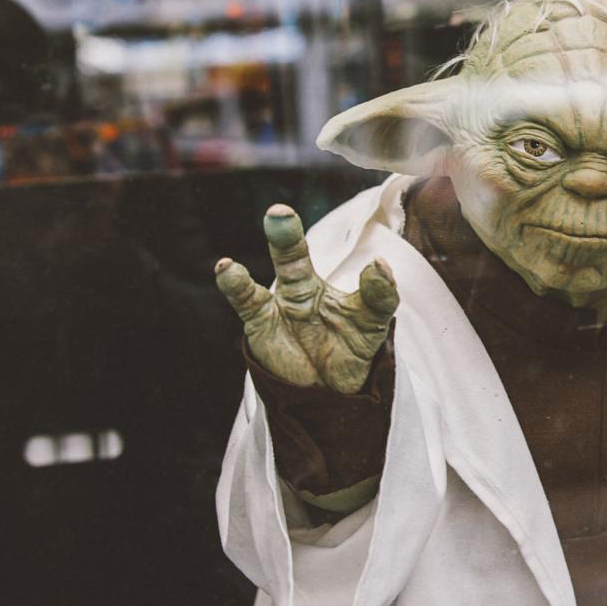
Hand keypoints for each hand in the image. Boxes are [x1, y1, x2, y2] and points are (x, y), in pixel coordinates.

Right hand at [214, 204, 398, 392]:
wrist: (323, 393)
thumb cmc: (349, 351)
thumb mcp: (372, 326)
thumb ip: (380, 296)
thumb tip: (379, 263)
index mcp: (334, 286)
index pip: (357, 276)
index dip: (368, 273)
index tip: (378, 265)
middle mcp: (301, 289)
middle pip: (294, 257)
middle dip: (286, 234)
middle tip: (279, 212)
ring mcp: (280, 306)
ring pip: (273, 276)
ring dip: (268, 255)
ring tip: (264, 228)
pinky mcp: (261, 325)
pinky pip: (248, 302)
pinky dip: (236, 284)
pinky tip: (226, 268)